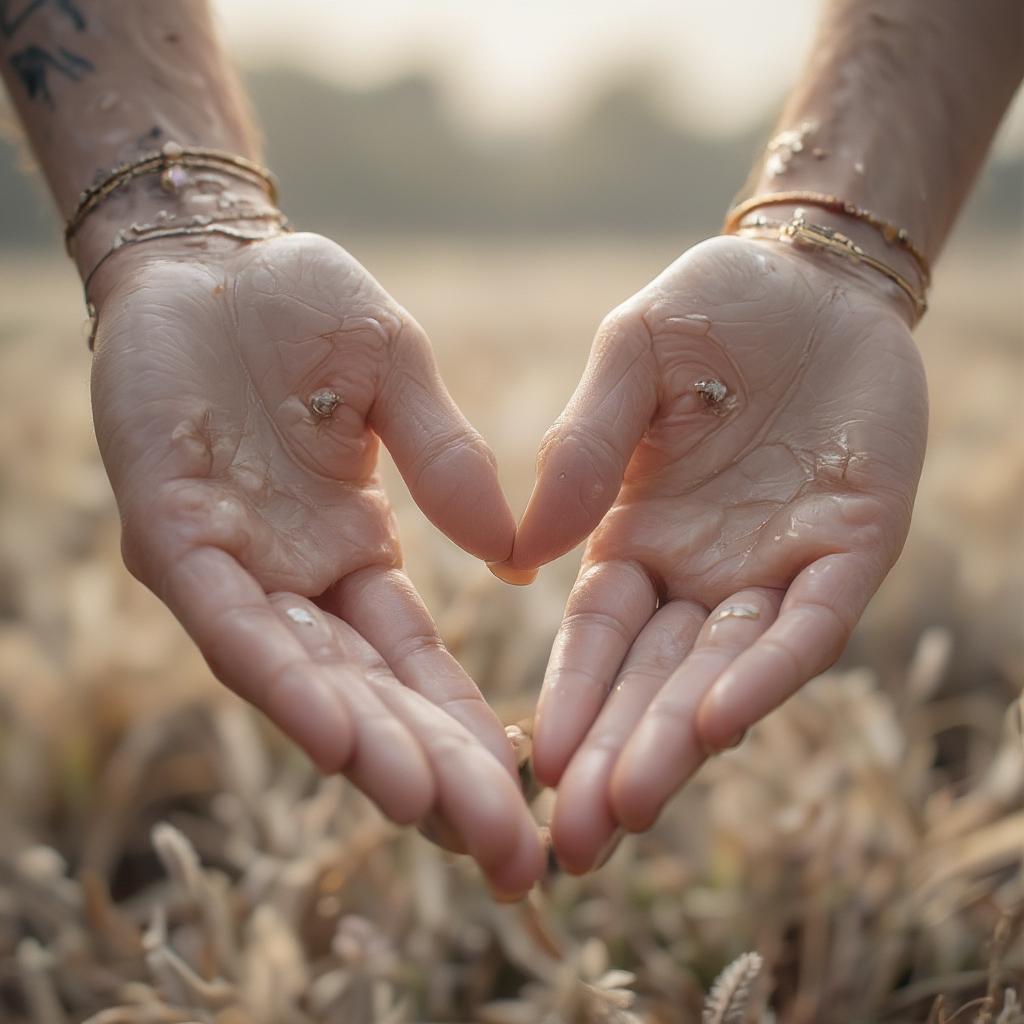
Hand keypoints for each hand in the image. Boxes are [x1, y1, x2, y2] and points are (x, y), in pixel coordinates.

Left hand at [89, 231, 544, 895]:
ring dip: (366, 750)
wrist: (209, 256)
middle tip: (509, 861)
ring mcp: (233, 568)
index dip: (468, 733)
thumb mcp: (401, 375)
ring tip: (432, 814)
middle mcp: (293, 583)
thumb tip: (510, 554)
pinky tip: (338, 733)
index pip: (415, 666)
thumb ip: (446, 460)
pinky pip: (232, 624)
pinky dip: (284, 679)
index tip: (533, 797)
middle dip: (435, 779)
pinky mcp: (173, 537)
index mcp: (353, 553)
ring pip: (304, 682)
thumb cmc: (303, 308)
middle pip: (370, 699)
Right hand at [503, 234, 927, 871]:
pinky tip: (720, 718)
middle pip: (654, 678)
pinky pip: (808, 622)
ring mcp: (777, 566)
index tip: (529, 768)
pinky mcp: (851, 548)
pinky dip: (767, 670)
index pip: (596, 636)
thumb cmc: (711, 313)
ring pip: (723, 671)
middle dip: (615, 756)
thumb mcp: (629, 359)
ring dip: (678, 739)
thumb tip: (519, 556)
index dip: (568, 700)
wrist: (815, 278)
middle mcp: (703, 570)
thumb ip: (583, 446)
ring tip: (631, 807)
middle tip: (575, 842)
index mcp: (638, 536)